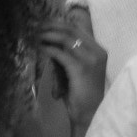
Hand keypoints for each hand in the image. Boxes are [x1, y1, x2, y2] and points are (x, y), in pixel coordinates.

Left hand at [40, 6, 106, 128]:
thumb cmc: (81, 93)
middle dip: (52, 26)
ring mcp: (90, 60)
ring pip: (66, 39)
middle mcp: (97, 52)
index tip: (45, 22)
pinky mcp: (80, 69)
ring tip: (36, 35)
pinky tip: (40, 48)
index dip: (60, 23)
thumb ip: (69, 55)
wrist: (89, 114)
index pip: (78, 29)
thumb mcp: (77, 69)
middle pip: (71, 30)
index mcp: (99, 51)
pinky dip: (48, 49)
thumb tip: (50, 41)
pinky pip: (60, 54)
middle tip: (37, 26)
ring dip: (48, 35)